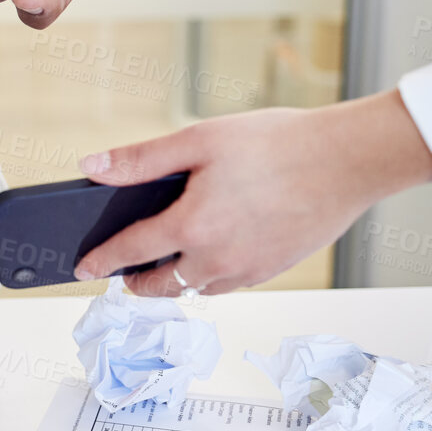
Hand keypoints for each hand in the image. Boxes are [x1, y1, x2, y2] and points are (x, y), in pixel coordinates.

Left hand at [74, 91, 431, 295]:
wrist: (349, 159)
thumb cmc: (277, 143)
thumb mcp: (198, 140)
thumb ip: (140, 160)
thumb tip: (92, 168)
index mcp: (193, 226)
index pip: (131, 251)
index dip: (101, 261)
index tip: (82, 268)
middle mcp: (218, 258)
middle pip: (162, 285)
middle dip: (135, 282)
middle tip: (121, 273)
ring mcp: (249, 269)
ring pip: (196, 290)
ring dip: (172, 283)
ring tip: (159, 267)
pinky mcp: (274, 270)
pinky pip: (227, 286)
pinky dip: (206, 279)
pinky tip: (204, 259)